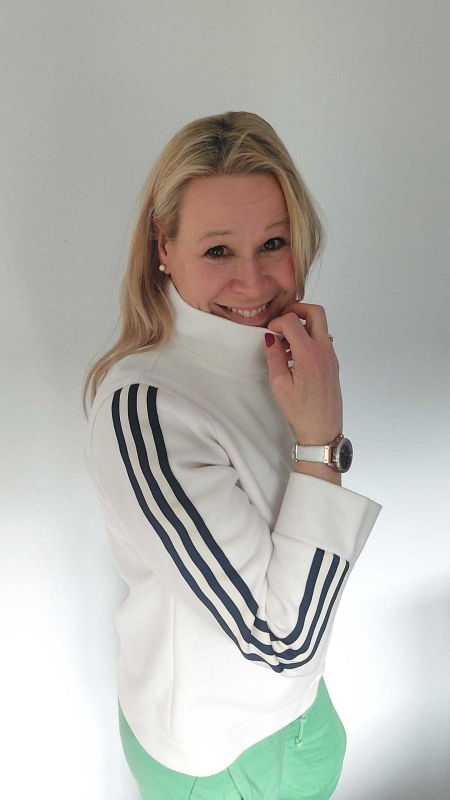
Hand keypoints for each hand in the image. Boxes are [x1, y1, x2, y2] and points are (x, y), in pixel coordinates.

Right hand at [265, 301, 342, 443]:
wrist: (322, 428)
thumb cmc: (300, 410)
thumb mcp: (279, 383)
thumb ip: (274, 356)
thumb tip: (271, 337)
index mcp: (309, 354)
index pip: (292, 321)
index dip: (277, 322)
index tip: (269, 334)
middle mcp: (324, 350)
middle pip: (315, 312)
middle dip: (296, 310)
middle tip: (281, 321)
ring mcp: (331, 355)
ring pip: (320, 324)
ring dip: (302, 324)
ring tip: (285, 342)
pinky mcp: (332, 362)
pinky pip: (322, 339)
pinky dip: (308, 337)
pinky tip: (294, 355)